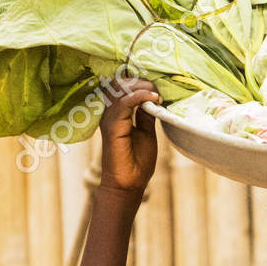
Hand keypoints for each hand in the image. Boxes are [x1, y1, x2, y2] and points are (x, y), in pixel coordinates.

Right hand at [98, 75, 161, 198]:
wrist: (130, 184)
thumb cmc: (137, 162)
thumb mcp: (147, 132)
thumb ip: (146, 115)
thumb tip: (153, 99)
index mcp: (116, 114)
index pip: (122, 88)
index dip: (139, 82)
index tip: (158, 87)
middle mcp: (109, 113)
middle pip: (119, 84)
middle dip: (140, 81)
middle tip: (158, 88)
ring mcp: (109, 118)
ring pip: (120, 89)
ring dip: (141, 86)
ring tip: (157, 92)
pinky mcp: (112, 126)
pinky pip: (124, 102)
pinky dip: (140, 96)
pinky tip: (153, 98)